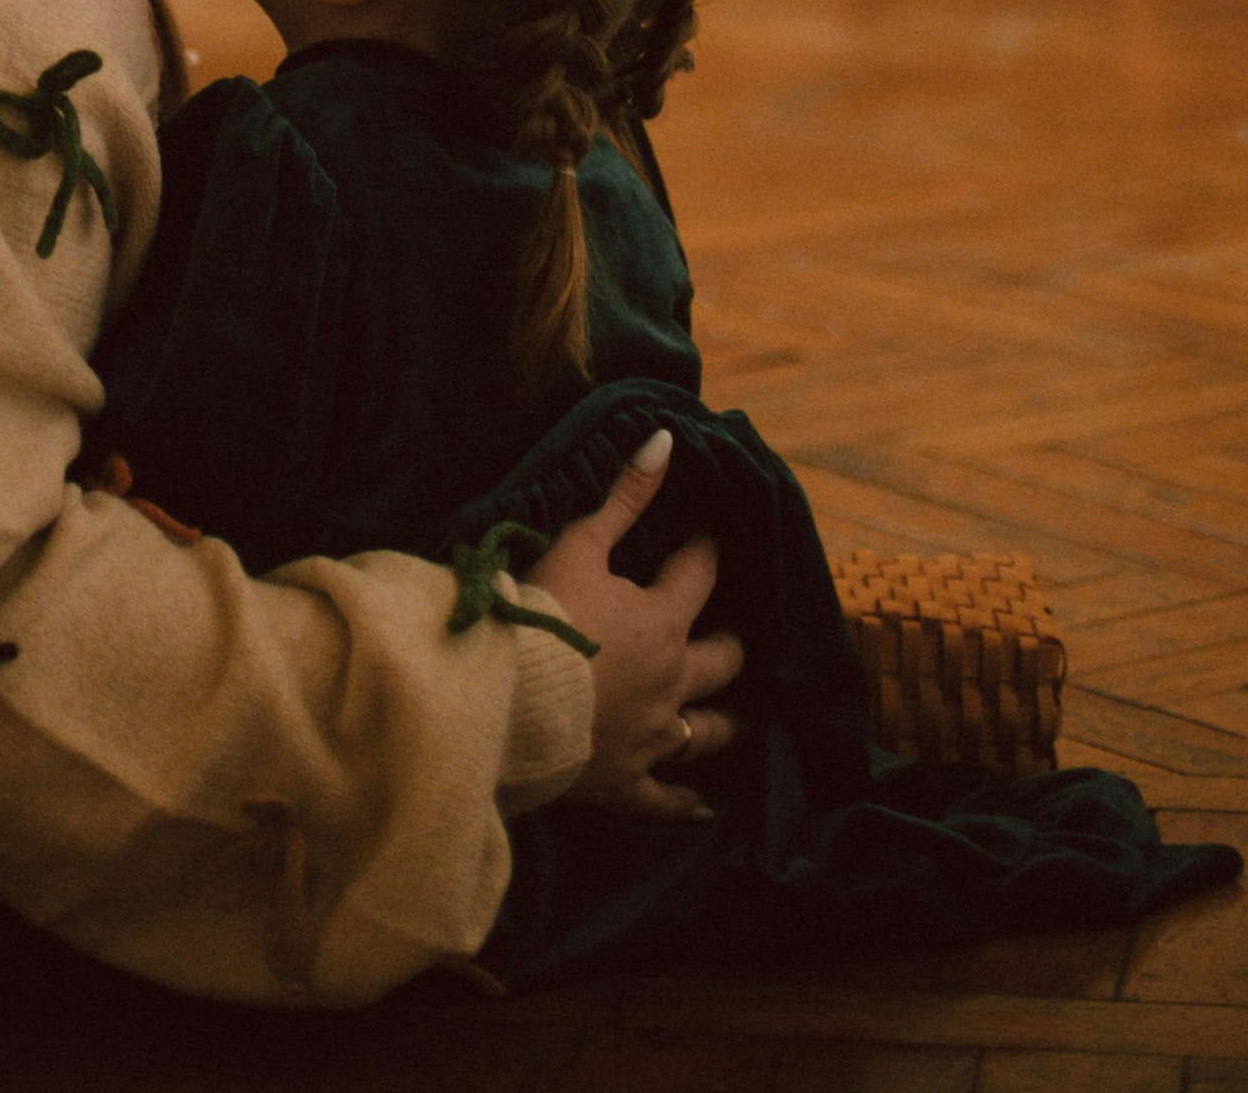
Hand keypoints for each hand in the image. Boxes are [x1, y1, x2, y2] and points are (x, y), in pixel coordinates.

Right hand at [531, 430, 741, 821]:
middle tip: (736, 635)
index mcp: (662, 621)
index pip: (698, 574)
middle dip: (731, 642)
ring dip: (727, 721)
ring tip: (744, 719)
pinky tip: (709, 806)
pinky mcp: (624, 784)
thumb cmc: (540, 614)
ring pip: (707, 731)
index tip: (709, 537)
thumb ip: (626, 496)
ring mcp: (651, 737)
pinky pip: (666, 800)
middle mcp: (671, 681)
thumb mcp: (580, 545)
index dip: (704, 551)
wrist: (503, 699)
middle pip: (721, 659)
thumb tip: (666, 440)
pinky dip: (689, 803)